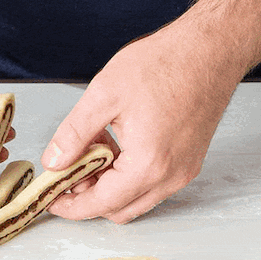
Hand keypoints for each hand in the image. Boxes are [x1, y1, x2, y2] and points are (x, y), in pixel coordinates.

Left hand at [40, 12, 243, 222]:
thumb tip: (53, 162)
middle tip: (69, 167)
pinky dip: (130, 175)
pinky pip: (153, 184)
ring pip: (136, 198)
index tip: (51, 198)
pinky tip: (118, 143)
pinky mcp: (189, 161)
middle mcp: (170, 176)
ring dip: (110, 184)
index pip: (100, 204)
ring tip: (95, 146)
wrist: (209, 49)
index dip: (70, 206)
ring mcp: (184, 171)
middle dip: (89, 195)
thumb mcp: (104, 95)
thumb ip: (74, 134)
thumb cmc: (164, 64)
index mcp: (148, 164)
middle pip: (119, 210)